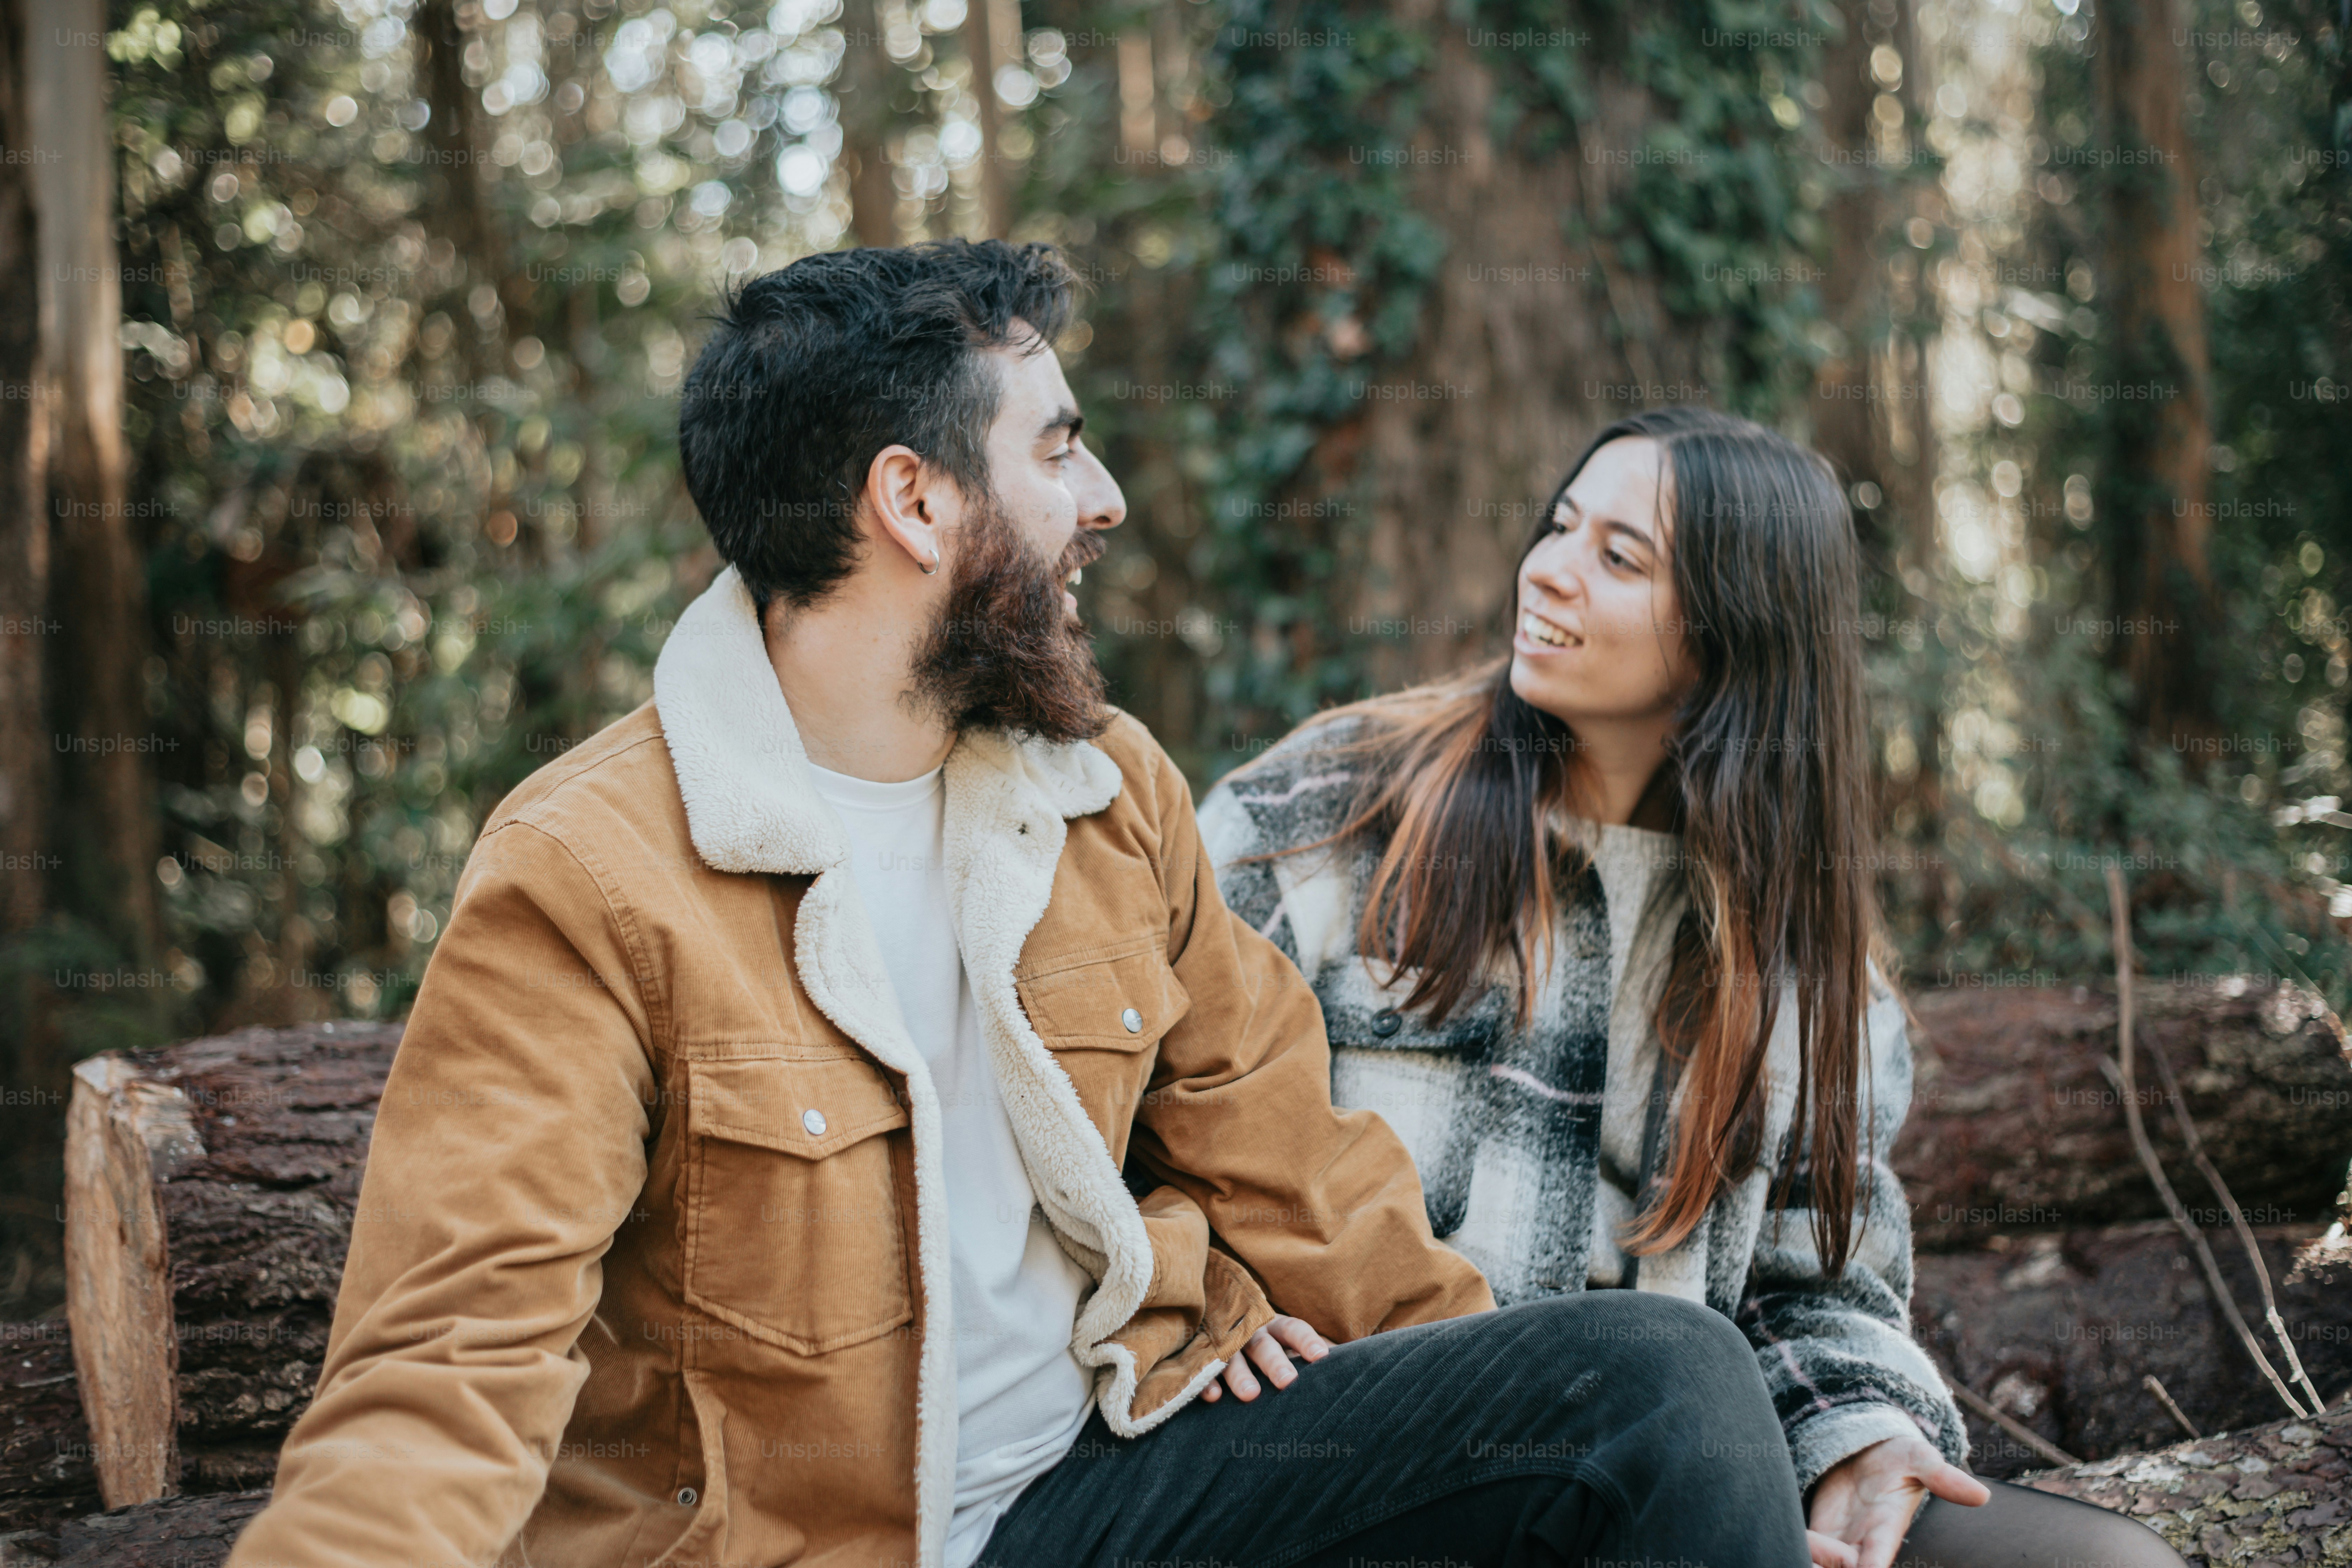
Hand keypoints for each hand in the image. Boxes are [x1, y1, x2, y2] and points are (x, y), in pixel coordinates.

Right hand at [1197, 1315, 1328, 1402]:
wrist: (1213, 1308)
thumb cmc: (1261, 1335)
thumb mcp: (1282, 1335)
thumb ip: (1308, 1347)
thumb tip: (1349, 1356)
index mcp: (1273, 1325)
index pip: (1293, 1329)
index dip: (1307, 1341)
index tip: (1323, 1357)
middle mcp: (1249, 1332)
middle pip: (1264, 1345)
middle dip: (1275, 1362)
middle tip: (1288, 1382)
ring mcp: (1223, 1342)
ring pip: (1232, 1357)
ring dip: (1240, 1375)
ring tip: (1251, 1395)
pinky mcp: (1200, 1353)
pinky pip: (1201, 1367)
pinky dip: (1206, 1381)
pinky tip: (1213, 1397)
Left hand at [1805, 1434, 1988, 1567]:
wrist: (1866, 1445)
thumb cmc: (1897, 1454)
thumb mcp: (1919, 1458)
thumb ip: (1942, 1477)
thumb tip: (1982, 1496)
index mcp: (1886, 1531)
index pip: (1876, 1563)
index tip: (1858, 1565)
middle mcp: (1860, 1545)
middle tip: (1810, 1559)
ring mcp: (1836, 1541)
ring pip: (1820, 1565)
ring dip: (1806, 1560)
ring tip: (1789, 1553)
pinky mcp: (1815, 1532)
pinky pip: (1803, 1550)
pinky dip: (1793, 1549)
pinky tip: (1779, 1542)